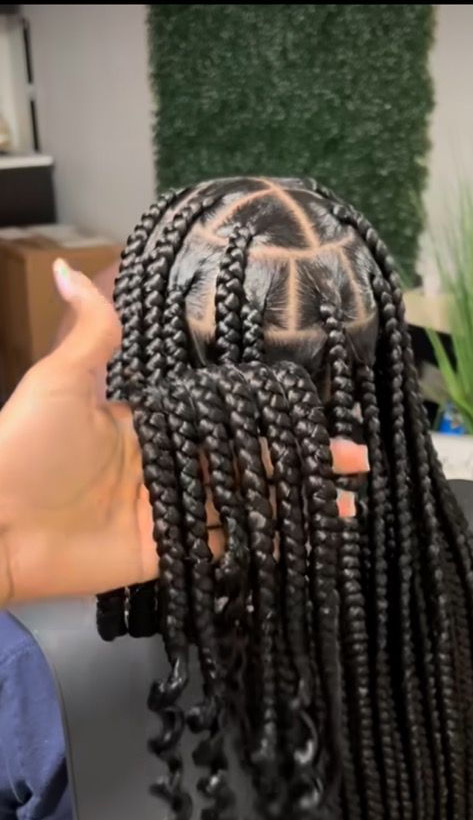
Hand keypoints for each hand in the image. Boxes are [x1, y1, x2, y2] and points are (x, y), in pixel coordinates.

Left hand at [0, 261, 368, 606]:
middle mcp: (169, 465)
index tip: (313, 411)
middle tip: (356, 460)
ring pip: (246, 503)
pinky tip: (306, 536)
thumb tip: (71, 267)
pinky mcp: (165, 553)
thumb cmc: (22, 447)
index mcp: (152, 423)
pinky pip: (223, 545)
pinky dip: (266, 540)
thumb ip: (89, 333)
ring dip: (296, 501)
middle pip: (247, 461)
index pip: (225, 415)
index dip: (269, 415)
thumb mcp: (58, 382)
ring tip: (348, 501)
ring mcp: (171, 512)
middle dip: (301, 460)